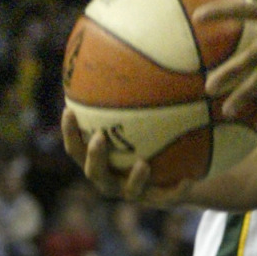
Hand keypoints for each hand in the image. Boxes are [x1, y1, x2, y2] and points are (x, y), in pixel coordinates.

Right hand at [61, 108, 186, 205]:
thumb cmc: (157, 139)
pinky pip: (168, 198)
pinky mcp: (160, 201)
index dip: (70, 132)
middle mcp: (114, 179)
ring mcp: (136, 193)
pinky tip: (188, 180)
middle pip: (95, 172)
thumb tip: (134, 54)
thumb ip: (138, 96)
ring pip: (129, 191)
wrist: (183, 172)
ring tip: (142, 164)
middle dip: (94, 157)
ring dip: (133, 178)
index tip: (69, 111)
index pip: (77, 147)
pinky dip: (175, 190)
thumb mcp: (149, 117)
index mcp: (104, 160)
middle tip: (99, 137)